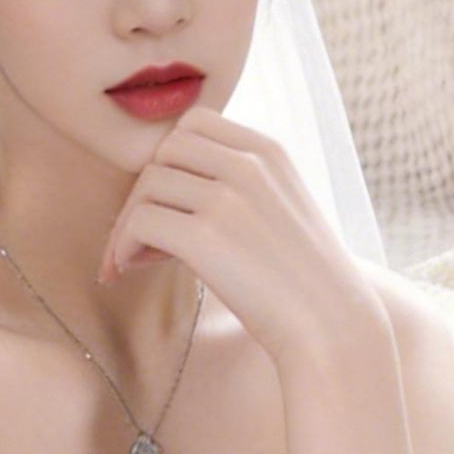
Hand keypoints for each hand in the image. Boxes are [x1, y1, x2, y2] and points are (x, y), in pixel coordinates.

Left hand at [97, 102, 377, 367]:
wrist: (332, 328)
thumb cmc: (304, 283)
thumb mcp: (282, 210)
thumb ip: (239, 187)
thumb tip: (166, 191)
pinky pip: (139, 223)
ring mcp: (228, 199)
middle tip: (143, 236)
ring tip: (133, 258)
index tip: (170, 202)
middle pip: (164, 151)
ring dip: (128, 221)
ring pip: (146, 185)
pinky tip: (126, 269)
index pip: (194, 125)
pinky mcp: (206, 238)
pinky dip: (121, 246)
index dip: (170, 161)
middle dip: (145, 190)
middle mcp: (250, 165)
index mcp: (270, 152)